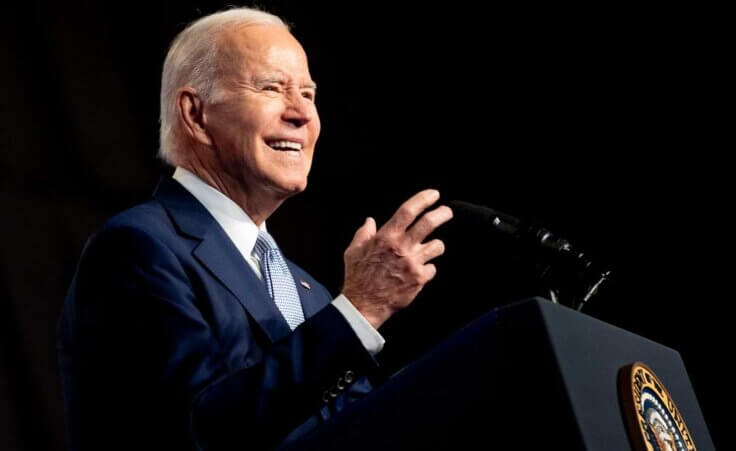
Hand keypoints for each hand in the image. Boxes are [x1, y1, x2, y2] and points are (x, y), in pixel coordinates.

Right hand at [341, 189, 452, 328]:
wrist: (364, 305)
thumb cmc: (357, 277)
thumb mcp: (353, 251)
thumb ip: (363, 233)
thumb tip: (370, 221)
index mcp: (386, 237)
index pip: (408, 211)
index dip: (423, 199)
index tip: (433, 195)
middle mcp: (402, 247)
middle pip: (429, 223)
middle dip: (442, 214)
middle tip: (447, 211)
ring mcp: (413, 263)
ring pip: (437, 246)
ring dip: (435, 246)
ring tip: (430, 249)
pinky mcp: (419, 279)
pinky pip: (432, 268)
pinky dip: (428, 268)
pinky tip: (419, 271)